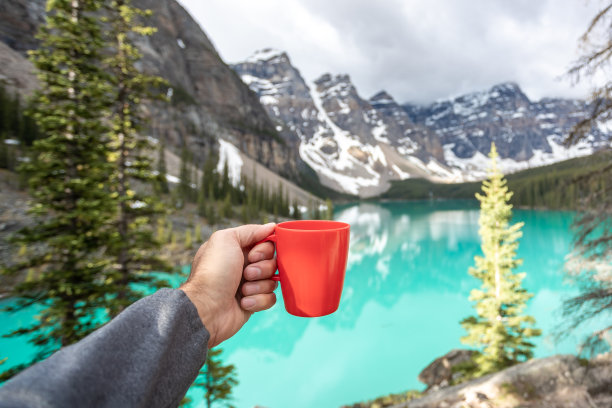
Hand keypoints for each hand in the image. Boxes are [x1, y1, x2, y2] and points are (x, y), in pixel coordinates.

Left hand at [180, 223, 277, 347]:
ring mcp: (249, 285)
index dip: (264, 250)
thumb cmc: (213, 272)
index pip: (266, 244)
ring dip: (258, 286)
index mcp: (238, 250)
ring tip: (242, 291)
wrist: (206, 307)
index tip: (252, 256)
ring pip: (273, 281)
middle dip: (262, 269)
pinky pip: (271, 298)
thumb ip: (250, 230)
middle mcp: (244, 266)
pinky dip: (258, 300)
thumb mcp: (226, 239)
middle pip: (273, 262)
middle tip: (246, 274)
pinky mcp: (253, 303)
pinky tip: (243, 303)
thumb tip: (271, 226)